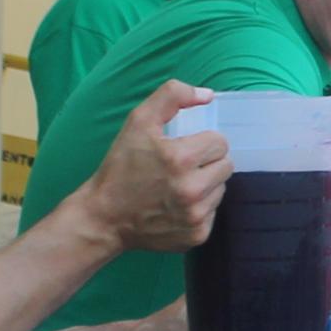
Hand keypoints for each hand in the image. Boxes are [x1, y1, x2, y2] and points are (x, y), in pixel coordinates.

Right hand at [86, 80, 229, 252]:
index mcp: (180, 159)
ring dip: (205, 184)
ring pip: (221, 189)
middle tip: (182, 166)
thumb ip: (172, 96)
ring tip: (177, 185)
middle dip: (207, 162)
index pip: (220, 142)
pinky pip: (213, 212)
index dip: (203, 141)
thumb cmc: (121, 167)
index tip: (184, 148)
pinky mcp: (197, 235)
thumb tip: (207, 95)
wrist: (104, 217)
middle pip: (226, 165)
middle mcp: (192, 190)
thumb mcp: (138, 121)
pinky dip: (200, 207)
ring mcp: (196, 216)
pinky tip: (177, 205)